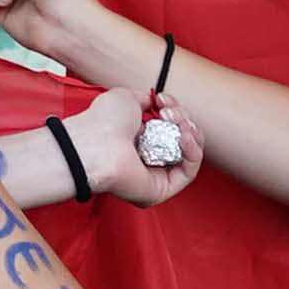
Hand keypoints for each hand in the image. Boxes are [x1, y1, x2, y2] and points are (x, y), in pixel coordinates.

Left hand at [84, 104, 201, 211]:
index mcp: (139, 140)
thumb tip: (156, 102)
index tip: (163, 99)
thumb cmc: (103, 122)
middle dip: (184, 120)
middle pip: (184, 140)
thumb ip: (146, 100)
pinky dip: (192, 151)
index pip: (171, 128)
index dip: (175, 111)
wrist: (96, 143)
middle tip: (169, 112)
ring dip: (190, 133)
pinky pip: (188, 172)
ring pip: (189, 155)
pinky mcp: (161, 190)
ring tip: (177, 122)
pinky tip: (184, 136)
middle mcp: (148, 160)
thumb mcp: (128, 99)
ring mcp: (155, 176)